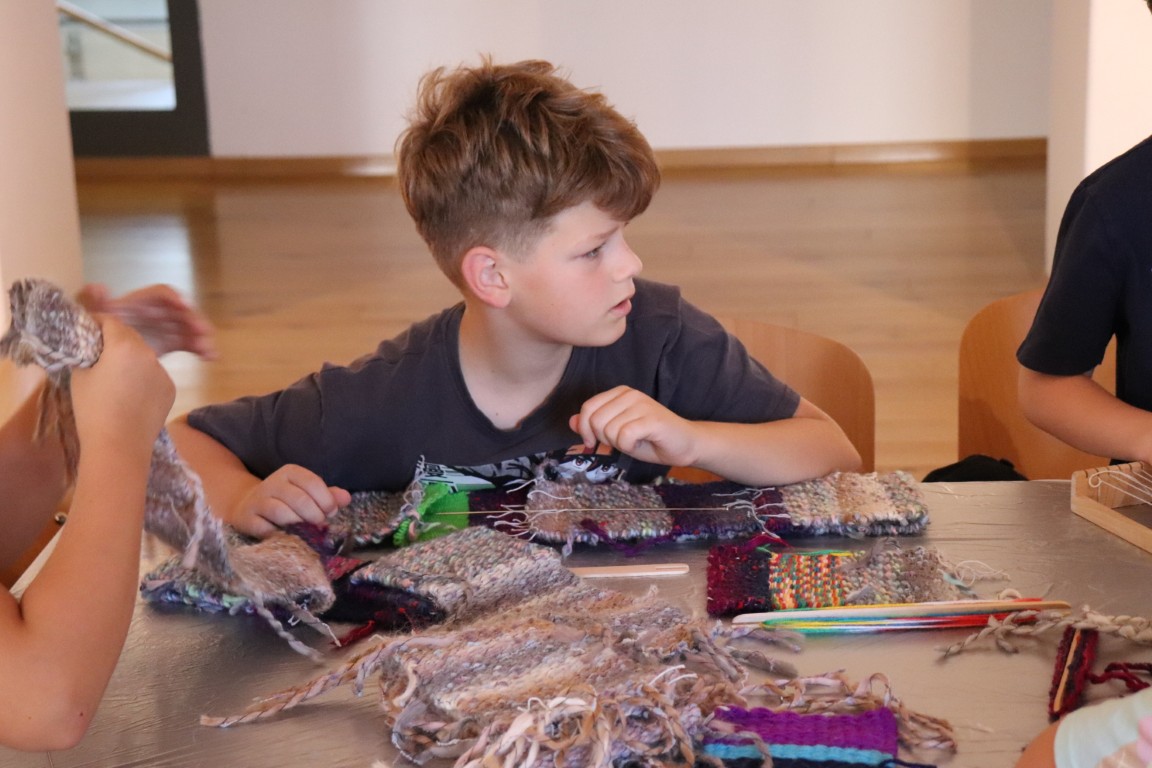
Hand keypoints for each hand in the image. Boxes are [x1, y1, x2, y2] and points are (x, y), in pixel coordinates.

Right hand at [70, 316, 174, 454]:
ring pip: (144, 357)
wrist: (119, 445)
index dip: (97, 323)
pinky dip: (144, 379)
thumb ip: (86, 354)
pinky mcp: (171, 389)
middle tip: (100, 352)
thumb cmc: (93, 410)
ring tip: (117, 378)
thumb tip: (87, 348)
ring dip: (132, 360)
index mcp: (124, 346)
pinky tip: (132, 395)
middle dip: (115, 340)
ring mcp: (163, 372)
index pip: (111, 322)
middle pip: (130, 337)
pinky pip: (155, 376)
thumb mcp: (80, 376)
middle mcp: (149, 354)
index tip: (88, 329)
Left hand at [76, 283, 215, 359]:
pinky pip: (188, 343)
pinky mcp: (170, 343)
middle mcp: (155, 313)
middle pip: (180, 311)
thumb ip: (93, 303)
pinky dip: (200, 348)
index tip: (184, 307)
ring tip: (209, 350)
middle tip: (204, 332)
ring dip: (201, 336)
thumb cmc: (96, 335)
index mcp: (140, 304)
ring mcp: (164, 329)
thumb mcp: (93, 319)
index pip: (160, 295)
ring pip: (188, 328)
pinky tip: (210, 356)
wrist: (97, 362)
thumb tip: (97, 286)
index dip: (173, 298)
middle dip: (194, 319)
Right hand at [229, 464, 350, 537]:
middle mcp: (273, 483)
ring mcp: (258, 500)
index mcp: (290, 472)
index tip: (331, 512)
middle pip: (299, 499)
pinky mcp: (247, 518)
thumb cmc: (286, 500)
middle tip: (320, 524)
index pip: (312, 482)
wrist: (247, 506)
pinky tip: (287, 537)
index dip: (326, 500)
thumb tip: (346, 498)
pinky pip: (266, 528)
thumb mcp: (307, 493)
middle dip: (315, 515)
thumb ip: (328, 495)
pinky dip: (279, 535)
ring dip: (299, 525)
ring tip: (306, 531)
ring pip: (282, 513)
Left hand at [569, 385, 697, 466]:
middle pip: (595, 420)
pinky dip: (629, 447)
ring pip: (609, 430)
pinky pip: (624, 437)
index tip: (593, 442)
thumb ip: (594, 426)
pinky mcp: (652, 418)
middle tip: (622, 442)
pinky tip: (642, 443)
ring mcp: (642, 404)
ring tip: (635, 441)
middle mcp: (630, 394)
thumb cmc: (649, 439)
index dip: (585, 429)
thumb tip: (572, 422)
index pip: (588, 408)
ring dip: (619, 444)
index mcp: (620, 393)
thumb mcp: (616, 433)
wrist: (684, 445)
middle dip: (604, 439)